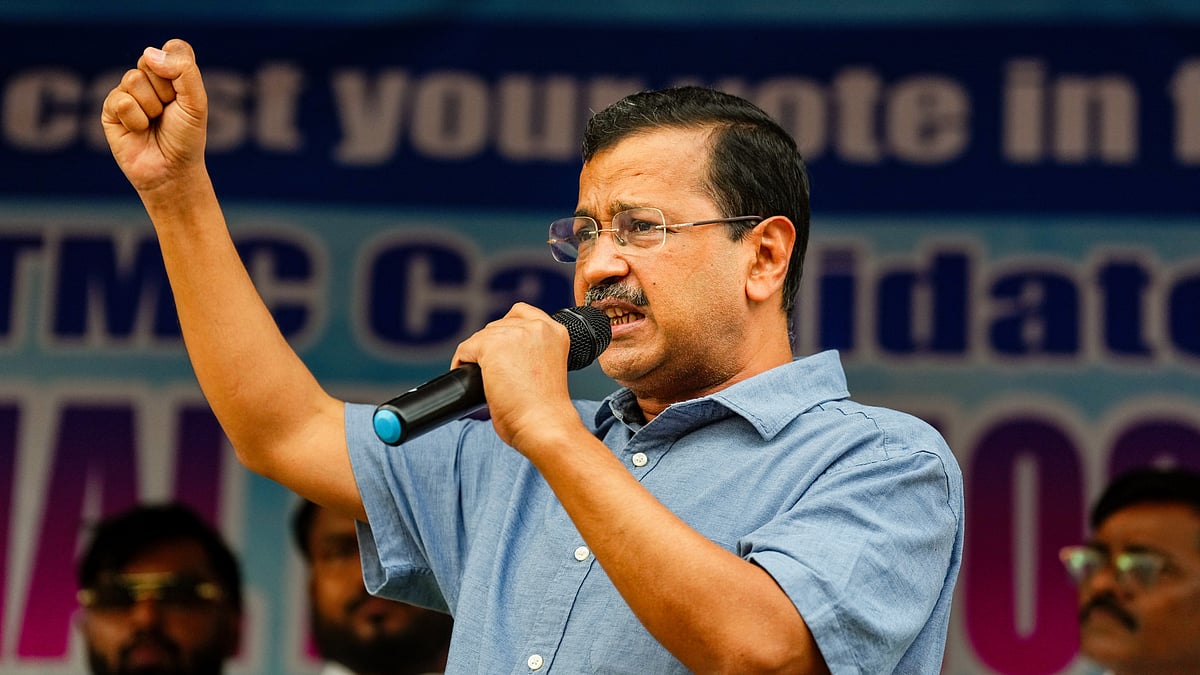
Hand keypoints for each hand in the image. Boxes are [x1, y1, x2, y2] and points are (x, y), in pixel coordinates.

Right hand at [101, 39, 207, 195]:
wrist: (171, 170)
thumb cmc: (187, 137)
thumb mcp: (196, 103)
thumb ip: (183, 71)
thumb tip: (148, 53)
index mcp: (172, 74)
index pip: (173, 48)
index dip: (179, 70)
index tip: (185, 94)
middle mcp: (148, 79)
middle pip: (150, 61)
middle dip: (166, 91)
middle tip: (169, 112)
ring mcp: (128, 92)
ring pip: (133, 79)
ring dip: (150, 107)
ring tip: (154, 123)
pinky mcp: (110, 109)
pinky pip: (121, 100)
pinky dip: (135, 119)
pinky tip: (139, 131)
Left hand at [451, 303, 582, 451]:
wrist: (545, 425)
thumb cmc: (546, 410)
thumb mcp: (546, 369)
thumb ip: (530, 354)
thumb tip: (501, 357)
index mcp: (555, 332)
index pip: (522, 313)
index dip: (507, 331)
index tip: (502, 349)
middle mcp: (537, 327)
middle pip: (498, 325)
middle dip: (490, 346)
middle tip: (488, 370)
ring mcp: (514, 334)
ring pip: (481, 337)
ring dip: (476, 355)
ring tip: (478, 376)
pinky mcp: (492, 346)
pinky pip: (466, 348)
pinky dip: (461, 362)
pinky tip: (465, 375)